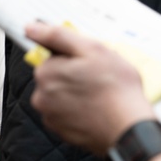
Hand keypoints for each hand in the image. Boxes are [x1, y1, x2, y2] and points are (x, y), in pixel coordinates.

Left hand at [25, 22, 154, 152]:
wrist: (128, 128)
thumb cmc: (115, 89)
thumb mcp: (91, 49)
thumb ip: (57, 36)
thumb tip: (31, 28)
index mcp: (46, 73)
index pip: (54, 57)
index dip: (75, 58)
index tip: (90, 65)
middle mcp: (41, 96)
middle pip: (56, 77)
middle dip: (74, 76)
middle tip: (97, 79)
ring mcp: (50, 116)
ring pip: (60, 96)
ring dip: (75, 94)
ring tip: (98, 96)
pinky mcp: (61, 132)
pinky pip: (66, 114)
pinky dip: (77, 112)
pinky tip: (95, 110)